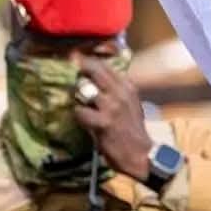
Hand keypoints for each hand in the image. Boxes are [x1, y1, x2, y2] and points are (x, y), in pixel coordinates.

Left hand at [72, 55, 152, 181]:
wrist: (141, 154)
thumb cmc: (132, 130)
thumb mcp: (131, 104)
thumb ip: (117, 91)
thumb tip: (98, 82)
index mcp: (128, 87)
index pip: (107, 66)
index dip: (90, 60)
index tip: (77, 56)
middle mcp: (121, 92)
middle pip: (96, 71)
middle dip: (80, 66)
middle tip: (69, 62)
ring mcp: (112, 107)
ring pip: (86, 90)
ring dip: (76, 94)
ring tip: (74, 98)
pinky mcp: (103, 122)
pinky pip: (81, 112)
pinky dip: (77, 114)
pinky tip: (80, 119)